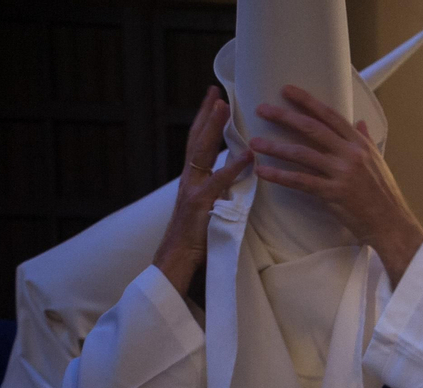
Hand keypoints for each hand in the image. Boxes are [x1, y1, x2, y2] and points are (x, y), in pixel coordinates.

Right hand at [153, 87, 253, 295]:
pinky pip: (217, 182)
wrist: (175, 262)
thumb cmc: (195, 241)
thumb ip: (219, 193)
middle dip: (206, 114)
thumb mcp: (209, 210)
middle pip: (195, 139)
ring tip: (224, 107)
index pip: (197, 144)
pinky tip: (246, 156)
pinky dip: (232, 168)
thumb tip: (237, 179)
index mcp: (191, 181)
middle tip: (216, 92)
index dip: (205, 122)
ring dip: (212, 128)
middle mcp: (188, 180)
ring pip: (200, 152)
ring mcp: (192, 190)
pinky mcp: (200, 205)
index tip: (214, 101)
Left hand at [251, 85, 422, 284]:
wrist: (390, 223)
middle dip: (284, 117)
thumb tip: (359, 122)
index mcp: (359, 144)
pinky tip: (263, 172)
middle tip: (262, 109)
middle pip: (311, 129)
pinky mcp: (332, 193)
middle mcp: (350, 154)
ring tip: (254, 143)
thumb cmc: (384, 194)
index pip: (330, 116)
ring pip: (302, 154)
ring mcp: (341, 173)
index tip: (286, 90)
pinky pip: (300, 181)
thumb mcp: (377, 162)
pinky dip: (279, 176)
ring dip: (275, 147)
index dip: (307, 101)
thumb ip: (365, 140)